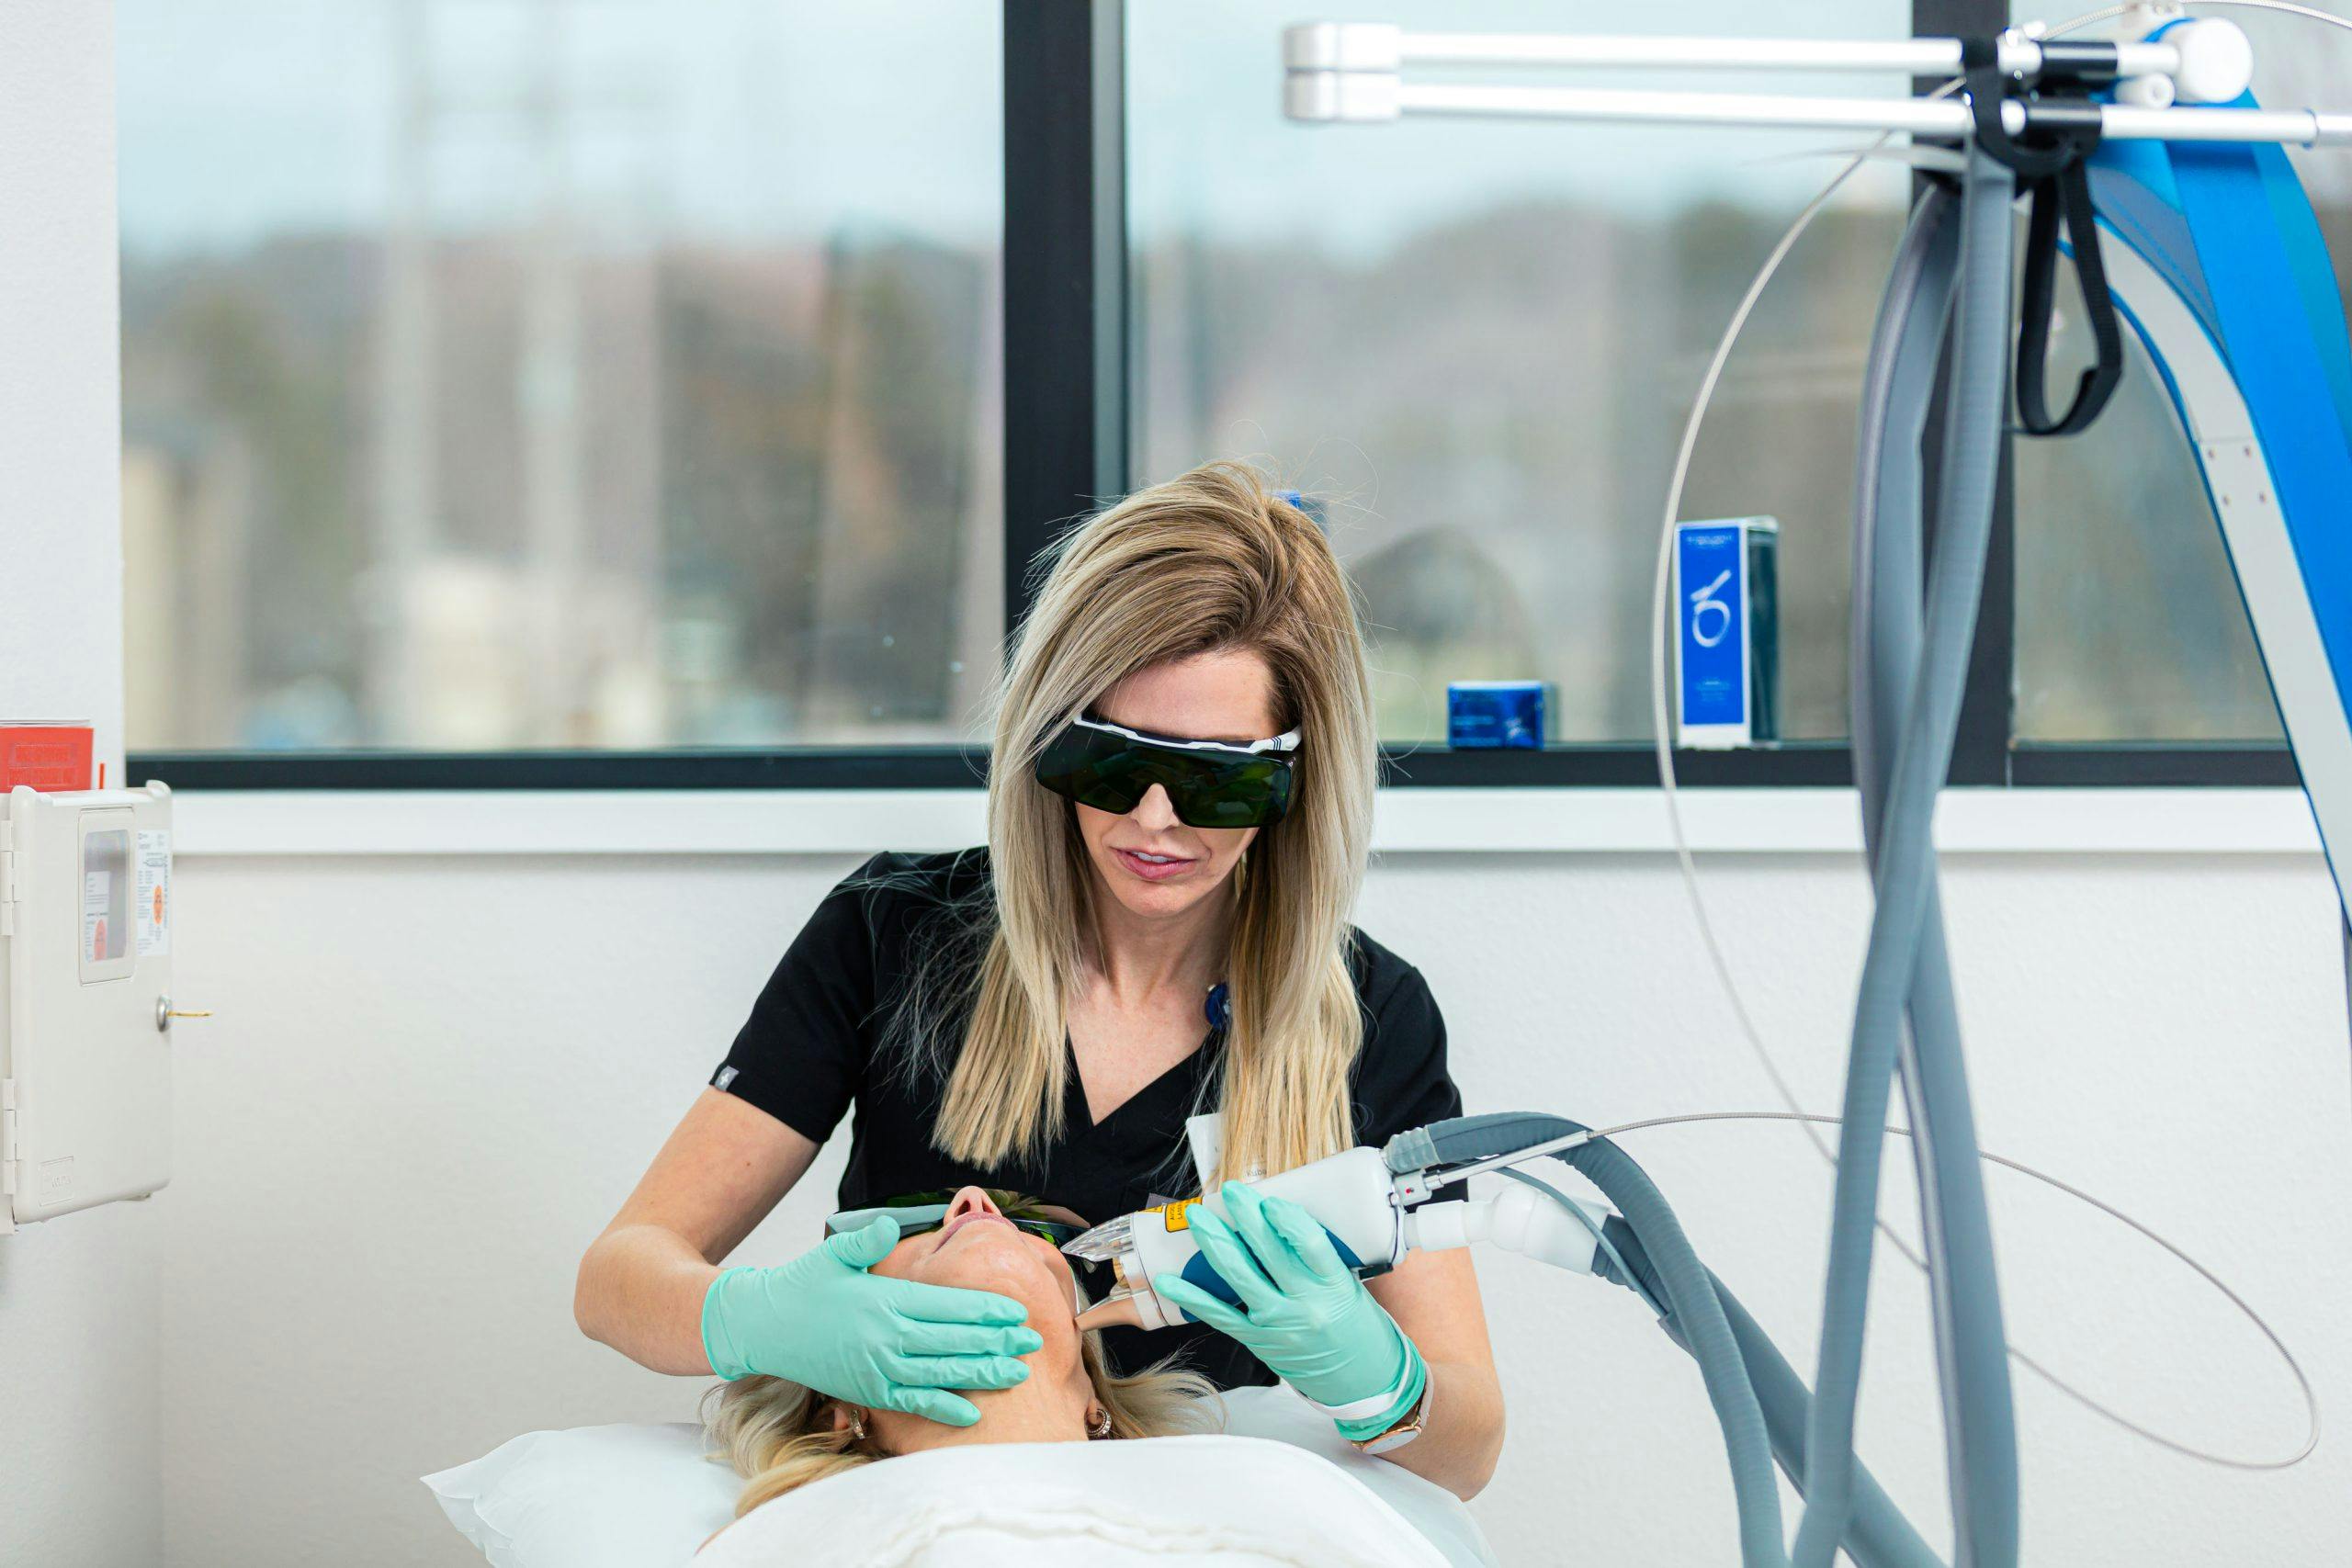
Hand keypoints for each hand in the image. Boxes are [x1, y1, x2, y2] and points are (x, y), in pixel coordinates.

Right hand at [701, 1216, 1040, 1426]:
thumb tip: (891, 1224)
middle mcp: (886, 1336)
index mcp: (885, 1299)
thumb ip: (867, 1239)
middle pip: (954, 1340)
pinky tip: (971, 1413)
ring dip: (981, 1374)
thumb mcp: (834, 1252)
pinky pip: (912, 1402)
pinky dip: (942, 1408)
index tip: (1017, 1311)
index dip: (986, 1309)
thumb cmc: (804, 1285)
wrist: (763, 1325)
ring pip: (941, 1373)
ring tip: (1016, 1374)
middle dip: (997, 1342)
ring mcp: (878, 1368)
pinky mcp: (867, 1391)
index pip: (948, 1305)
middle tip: (1033, 1341)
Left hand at [1153, 1181, 1410, 1410]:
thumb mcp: (1350, 1285)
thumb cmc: (1358, 1325)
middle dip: (1247, 1217)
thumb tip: (1282, 1216)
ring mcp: (1277, 1325)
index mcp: (1335, 1287)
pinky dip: (1192, 1297)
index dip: (1287, 1220)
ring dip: (1215, 1243)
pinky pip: (1219, 1315)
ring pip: (1239, 1278)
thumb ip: (1319, 1257)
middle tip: (1231, 1192)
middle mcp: (1305, 1306)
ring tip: (1198, 1217)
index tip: (1271, 1199)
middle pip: (1270, 1254)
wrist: (1361, 1380)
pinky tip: (1169, 1281)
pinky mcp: (1257, 1341)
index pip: (1310, 1245)